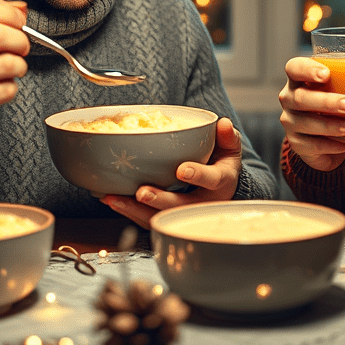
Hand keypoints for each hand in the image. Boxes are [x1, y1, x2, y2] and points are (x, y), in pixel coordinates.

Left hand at [102, 117, 243, 228]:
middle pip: (181, 206)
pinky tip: (114, 202)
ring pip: (160, 217)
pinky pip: (148, 219)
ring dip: (136, 210)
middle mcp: (203, 204)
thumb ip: (228, 137)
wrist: (219, 185)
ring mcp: (184, 213)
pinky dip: (129, 212)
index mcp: (221, 183)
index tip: (181, 170)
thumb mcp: (230, 148)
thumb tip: (224, 124)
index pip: (212, 180)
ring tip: (115, 199)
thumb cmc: (221, 163)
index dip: (198, 175)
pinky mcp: (168, 217)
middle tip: (142, 192)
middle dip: (160, 200)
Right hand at [278, 56, 344, 171]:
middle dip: (327, 101)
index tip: (326, 74)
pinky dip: (331, 145)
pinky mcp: (296, 143)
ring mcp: (290, 121)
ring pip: (306, 123)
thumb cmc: (337, 104)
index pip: (294, 67)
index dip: (307, 69)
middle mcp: (289, 98)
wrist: (324, 138)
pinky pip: (312, 145)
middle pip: (301, 98)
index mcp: (301, 78)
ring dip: (331, 126)